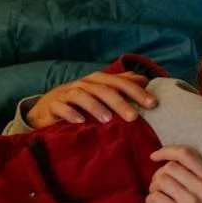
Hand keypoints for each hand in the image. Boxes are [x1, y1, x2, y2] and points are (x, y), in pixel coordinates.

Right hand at [26, 70, 157, 127]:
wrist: (48, 106)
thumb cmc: (82, 100)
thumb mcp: (102, 91)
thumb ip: (122, 84)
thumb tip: (145, 80)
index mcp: (99, 80)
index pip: (120, 83)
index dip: (137, 91)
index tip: (153, 104)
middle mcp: (84, 84)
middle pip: (103, 90)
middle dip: (120, 102)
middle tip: (134, 117)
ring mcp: (67, 94)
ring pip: (81, 96)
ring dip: (95, 106)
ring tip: (107, 119)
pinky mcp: (53, 106)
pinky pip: (60, 107)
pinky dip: (70, 113)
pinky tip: (80, 122)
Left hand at [145, 146, 201, 202]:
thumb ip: (194, 178)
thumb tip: (167, 163)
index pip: (186, 153)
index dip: (166, 151)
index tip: (154, 156)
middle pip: (170, 167)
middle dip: (157, 176)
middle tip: (157, 188)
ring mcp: (192, 201)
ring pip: (161, 181)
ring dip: (153, 189)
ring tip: (156, 199)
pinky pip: (156, 197)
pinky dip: (150, 201)